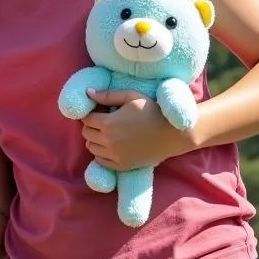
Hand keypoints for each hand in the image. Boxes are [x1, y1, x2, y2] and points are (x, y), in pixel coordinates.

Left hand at [80, 89, 195, 170]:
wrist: (172, 133)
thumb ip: (107, 95)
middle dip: (91, 125)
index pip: (86, 119)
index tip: (100, 111)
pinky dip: (101, 153)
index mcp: (108, 123)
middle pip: (86, 133)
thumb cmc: (152, 110)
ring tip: (107, 132)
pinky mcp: (123, 165)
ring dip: (95, 139)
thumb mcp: (131, 96)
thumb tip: (88, 93)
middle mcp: (109, 141)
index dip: (90, 113)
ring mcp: (115, 156)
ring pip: (91, 148)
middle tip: (103, 120)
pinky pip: (100, 161)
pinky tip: (112, 145)